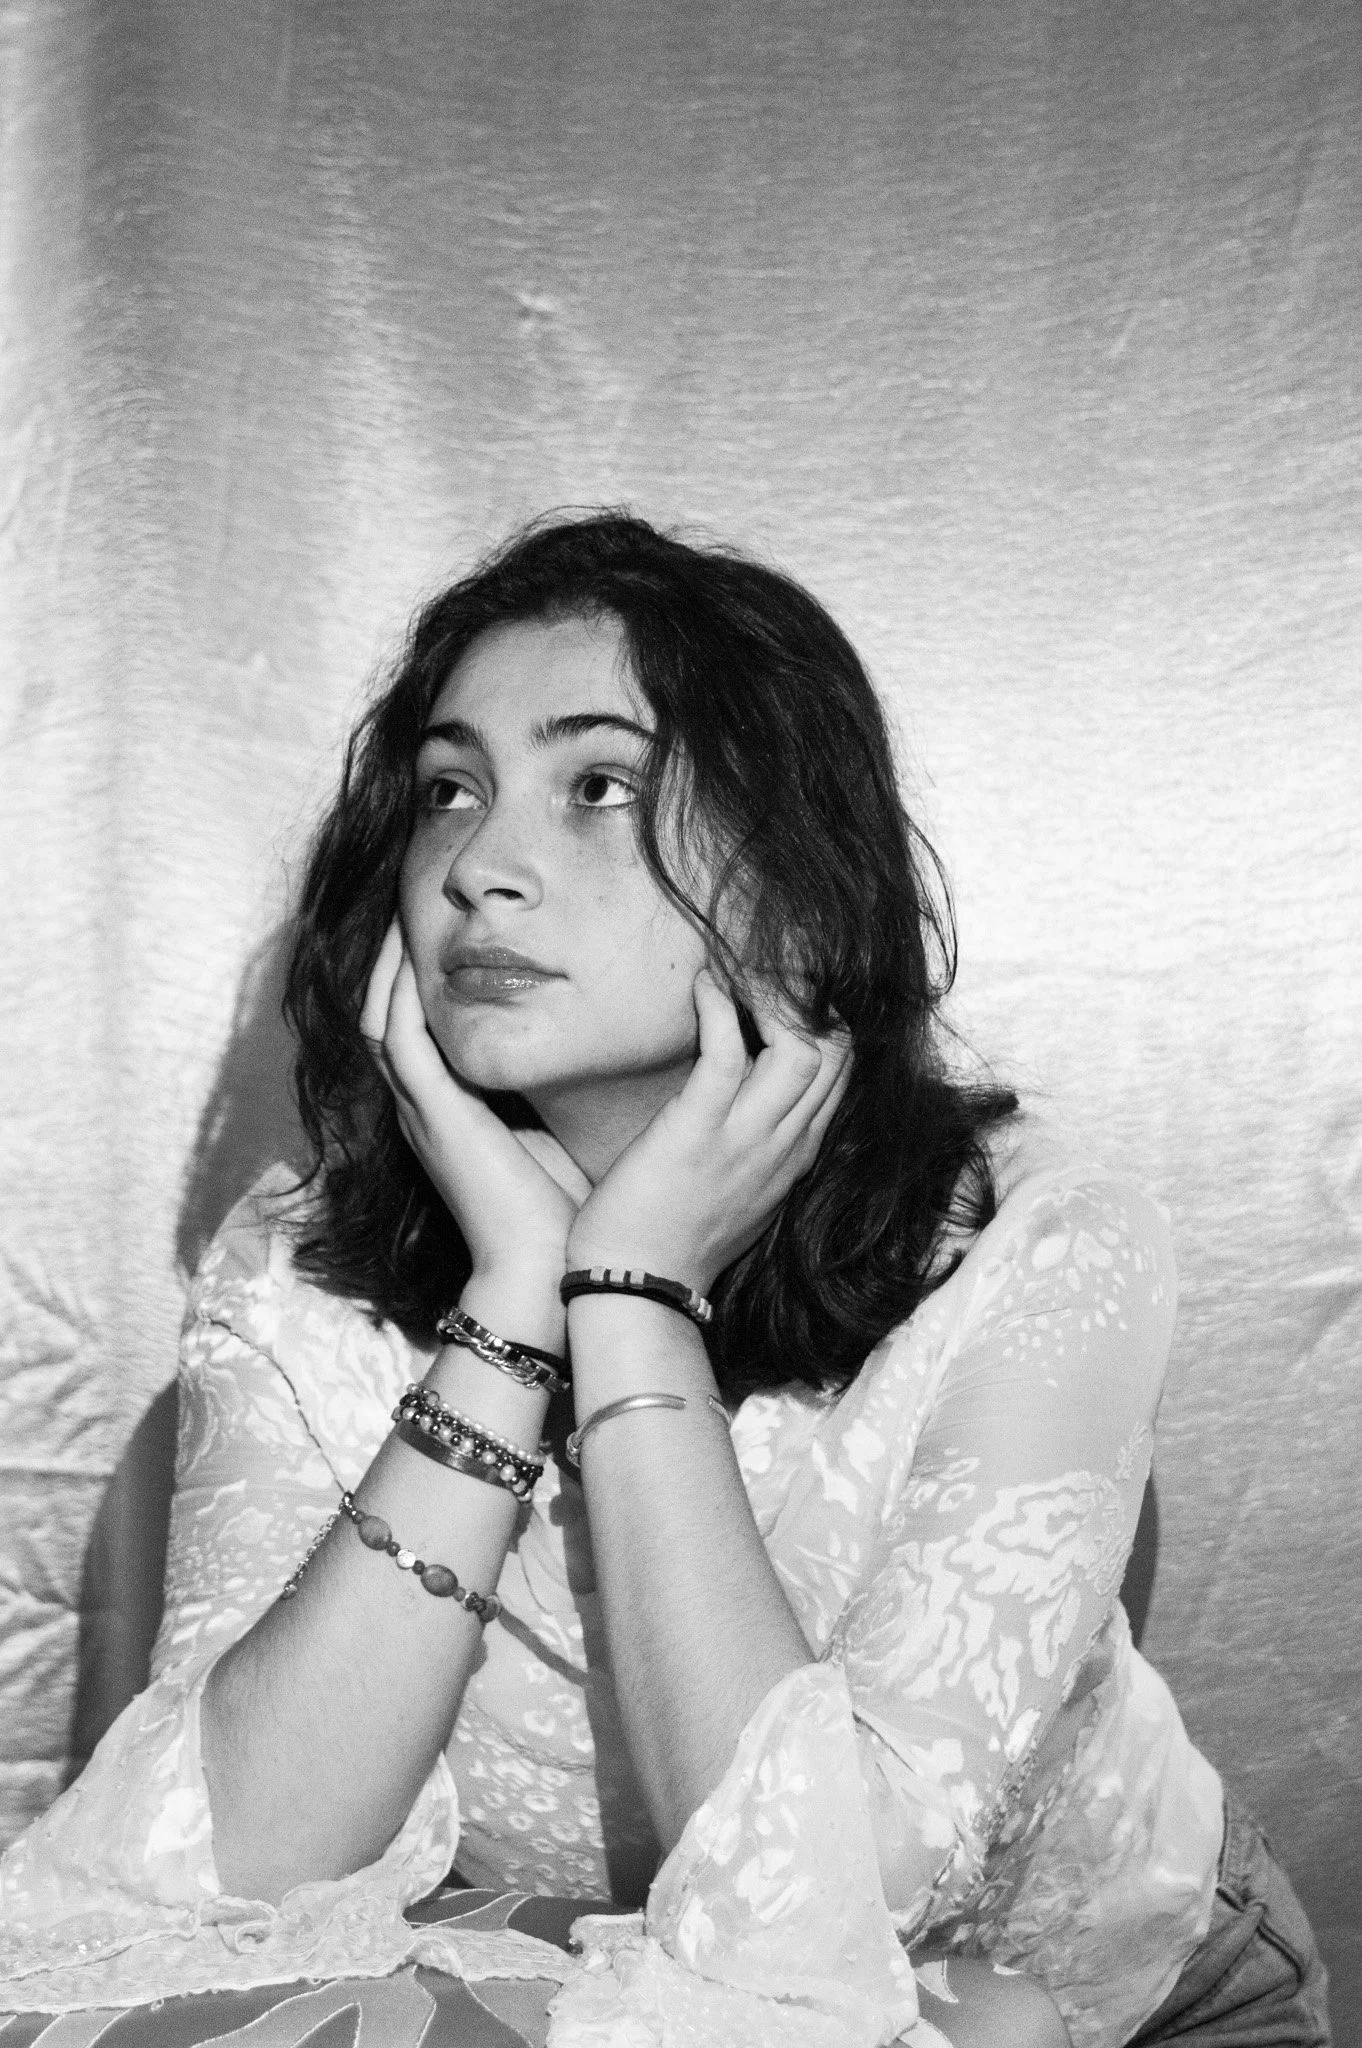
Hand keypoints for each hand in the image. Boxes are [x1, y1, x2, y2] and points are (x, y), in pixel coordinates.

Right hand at [361, 919, 591, 1278]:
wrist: (548, 1276)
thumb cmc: (563, 1217)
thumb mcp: (556, 1134)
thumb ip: (554, 1091)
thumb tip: (590, 1046)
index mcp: (449, 1112)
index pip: (416, 1031)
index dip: (418, 981)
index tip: (441, 931)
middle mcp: (424, 1107)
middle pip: (385, 1015)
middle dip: (394, 959)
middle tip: (408, 902)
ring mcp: (423, 1111)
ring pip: (381, 1019)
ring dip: (389, 964)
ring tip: (402, 909)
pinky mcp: (434, 1115)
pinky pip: (399, 1039)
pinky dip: (399, 993)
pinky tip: (410, 953)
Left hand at [565, 968, 852, 1295]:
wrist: (637, 1284)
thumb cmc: (675, 1235)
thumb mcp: (742, 1190)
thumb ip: (760, 1143)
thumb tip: (749, 1091)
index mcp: (797, 1153)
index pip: (842, 1071)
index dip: (826, 1020)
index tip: (792, 984)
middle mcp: (786, 1143)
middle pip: (840, 1053)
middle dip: (815, 997)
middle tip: (771, 961)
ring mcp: (747, 1138)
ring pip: (804, 1049)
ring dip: (778, 997)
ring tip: (743, 968)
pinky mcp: (699, 1131)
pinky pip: (728, 1052)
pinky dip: (720, 1007)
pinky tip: (704, 984)